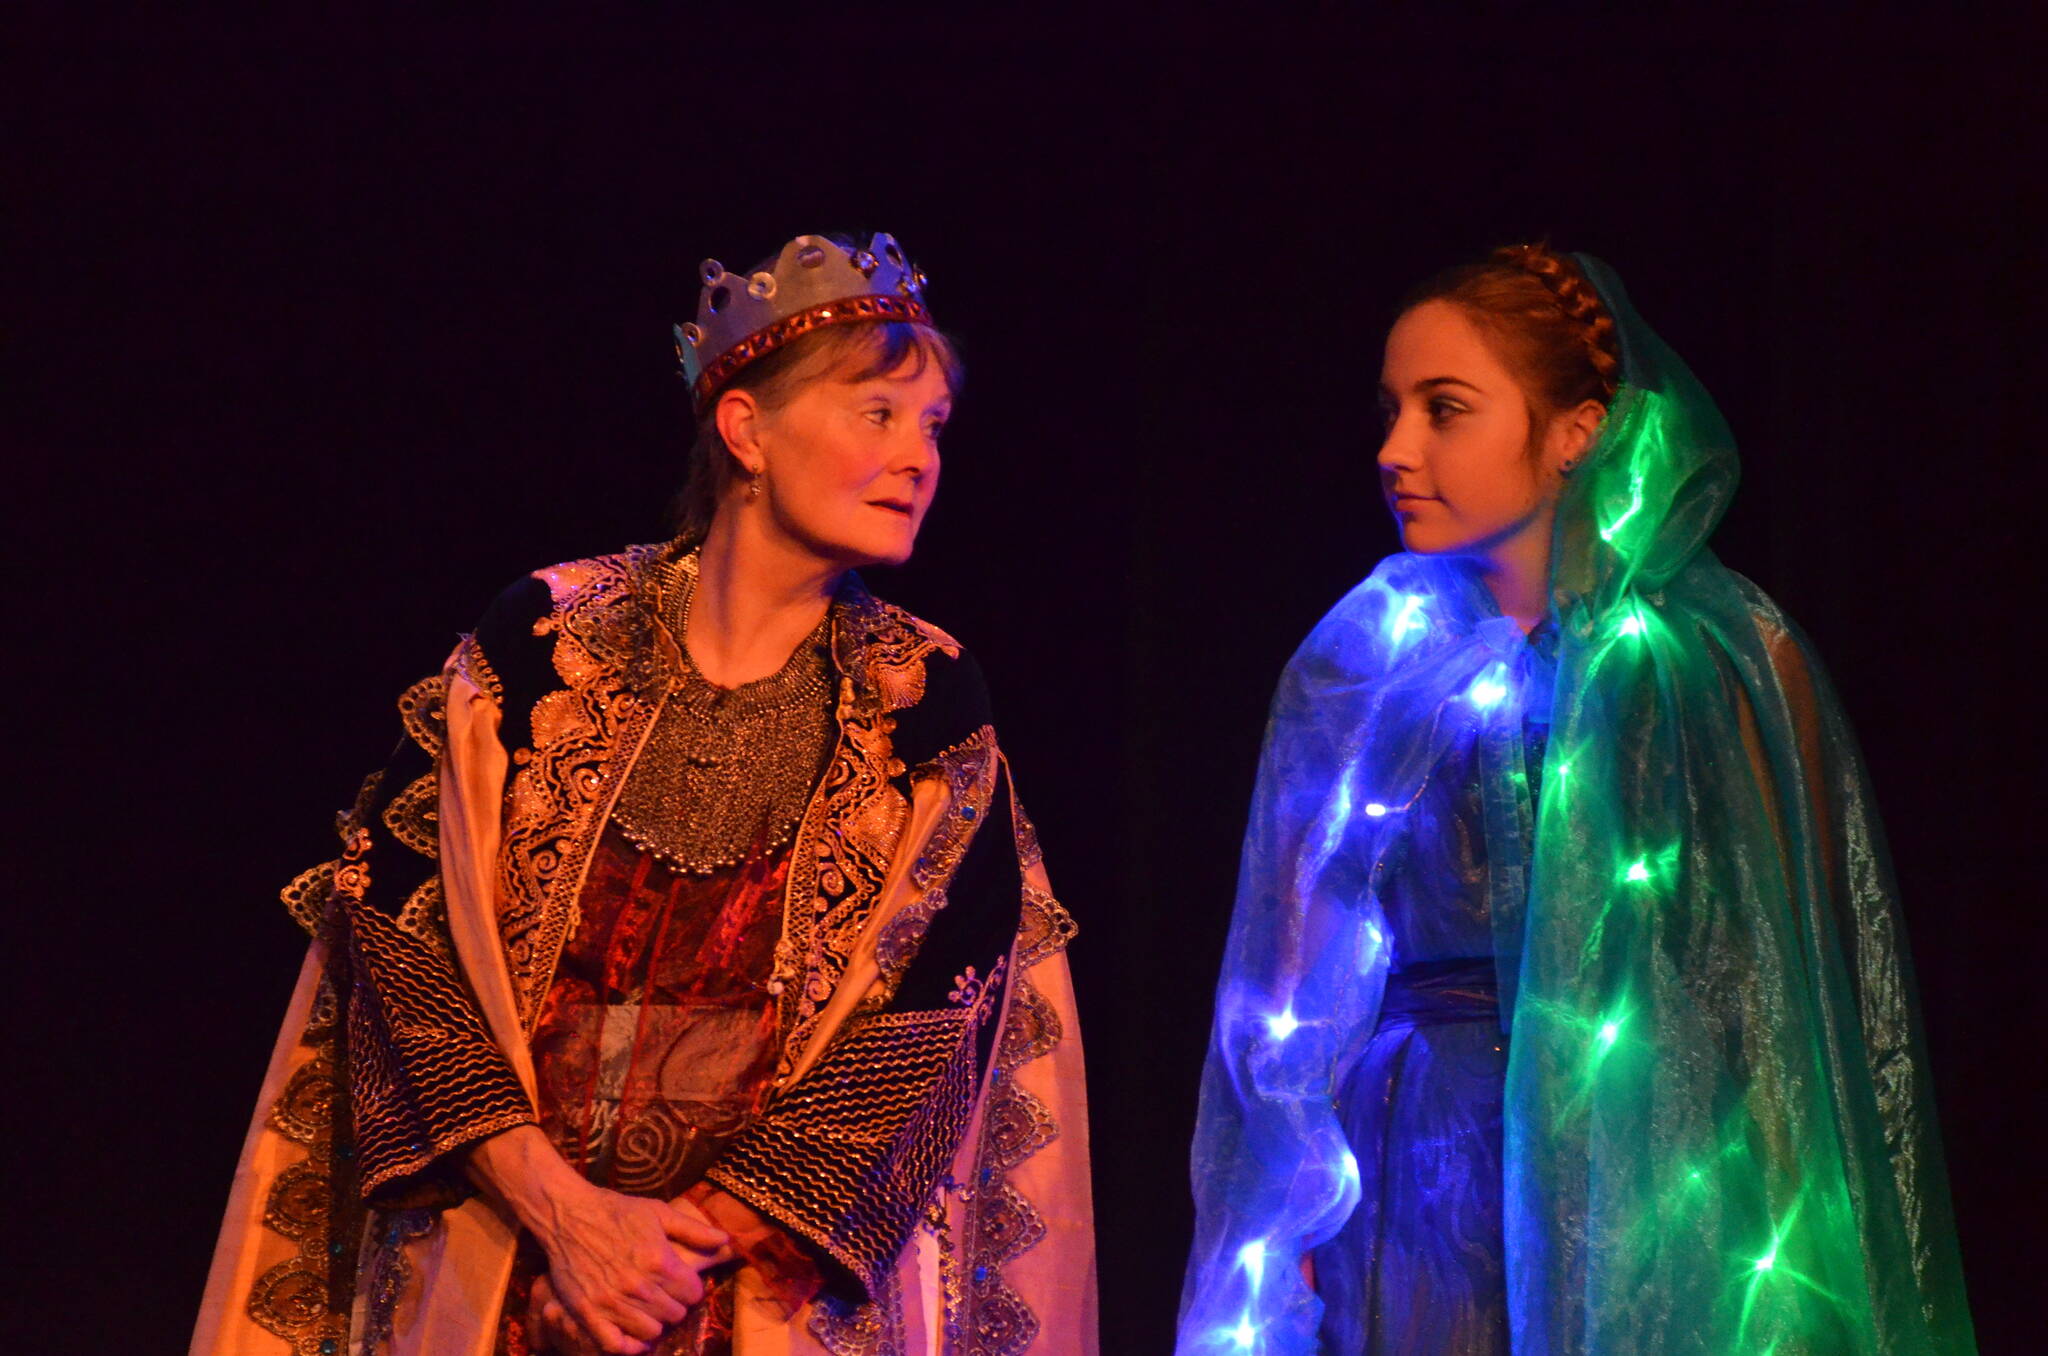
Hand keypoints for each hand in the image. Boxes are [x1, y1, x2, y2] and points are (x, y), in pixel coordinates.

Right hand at [468, 1127, 730, 1353]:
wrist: (568, 1214)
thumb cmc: (617, 1210)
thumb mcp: (659, 1212)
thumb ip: (694, 1230)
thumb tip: (726, 1241)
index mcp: (659, 1260)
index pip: (693, 1293)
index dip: (691, 1288)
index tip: (682, 1283)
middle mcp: (638, 1285)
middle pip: (674, 1315)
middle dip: (674, 1305)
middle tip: (664, 1296)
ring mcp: (611, 1302)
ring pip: (650, 1333)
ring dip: (654, 1324)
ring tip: (648, 1311)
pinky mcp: (587, 1313)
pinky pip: (614, 1345)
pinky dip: (628, 1346)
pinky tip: (632, 1337)